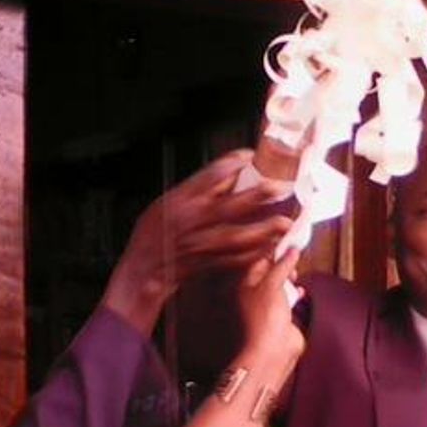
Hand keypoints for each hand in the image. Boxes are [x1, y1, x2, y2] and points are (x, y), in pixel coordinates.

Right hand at [102, 149, 292, 332]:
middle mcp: (190, 222)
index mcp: (180, 201)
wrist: (142, 270)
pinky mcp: (206, 263)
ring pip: (234, 237)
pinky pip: (234, 260)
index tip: (251, 155)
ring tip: (284, 223)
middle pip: (227, 206)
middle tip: (279, 187)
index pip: (207, 176)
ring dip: (261, 230)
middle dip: (255, 196)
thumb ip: (197, 189)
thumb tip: (231, 174)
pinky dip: (253, 254)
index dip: (231, 163)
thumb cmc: (154, 234)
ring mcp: (199, 244)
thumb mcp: (167, 202)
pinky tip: (270, 247)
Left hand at [236, 248, 304, 376]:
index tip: (290, 241)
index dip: (276, 250)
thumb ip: (282, 265)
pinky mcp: (282, 315)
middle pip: (273, 271)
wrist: (274, 348)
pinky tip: (299, 292)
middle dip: (285, 264)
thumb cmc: (265, 319)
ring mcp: (270, 305)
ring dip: (291, 279)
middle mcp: (258, 293)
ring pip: (282, 284)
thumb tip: (291, 250)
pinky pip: (290, 299)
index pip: (262, 259)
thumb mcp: (273, 284)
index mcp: (249, 283)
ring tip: (296, 276)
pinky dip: (296, 294)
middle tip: (294, 258)